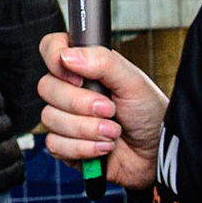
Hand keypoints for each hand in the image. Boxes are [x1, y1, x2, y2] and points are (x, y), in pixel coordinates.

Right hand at [37, 32, 166, 191]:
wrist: (155, 154)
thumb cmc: (149, 115)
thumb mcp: (133, 82)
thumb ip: (103, 62)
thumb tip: (69, 55)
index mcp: (85, 67)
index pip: (51, 48)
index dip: (55, 59)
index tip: (78, 77)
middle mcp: (71, 90)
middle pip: (46, 87)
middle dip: (81, 103)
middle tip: (109, 109)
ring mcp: (65, 118)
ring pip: (50, 118)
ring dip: (87, 128)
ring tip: (113, 131)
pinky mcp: (65, 145)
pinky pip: (55, 144)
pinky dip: (83, 147)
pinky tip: (103, 146)